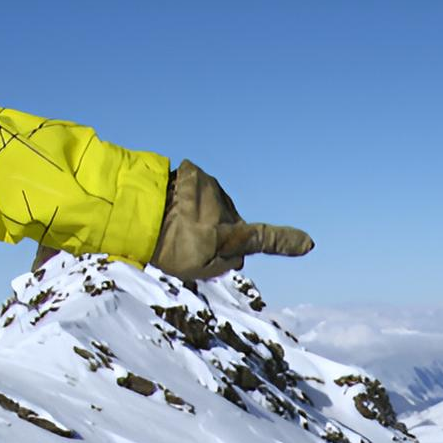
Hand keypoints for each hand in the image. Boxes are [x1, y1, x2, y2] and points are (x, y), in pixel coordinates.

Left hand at [149, 160, 312, 280]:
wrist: (132, 210)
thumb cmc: (163, 246)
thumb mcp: (197, 268)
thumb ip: (224, 262)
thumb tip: (237, 251)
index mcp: (226, 234)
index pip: (262, 238)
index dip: (285, 242)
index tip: (309, 244)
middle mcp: (223, 208)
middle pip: (231, 227)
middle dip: (216, 235)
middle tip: (186, 244)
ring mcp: (210, 187)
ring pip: (213, 208)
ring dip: (198, 217)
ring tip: (173, 225)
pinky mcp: (194, 173)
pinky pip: (198, 191)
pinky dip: (187, 201)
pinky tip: (170, 208)